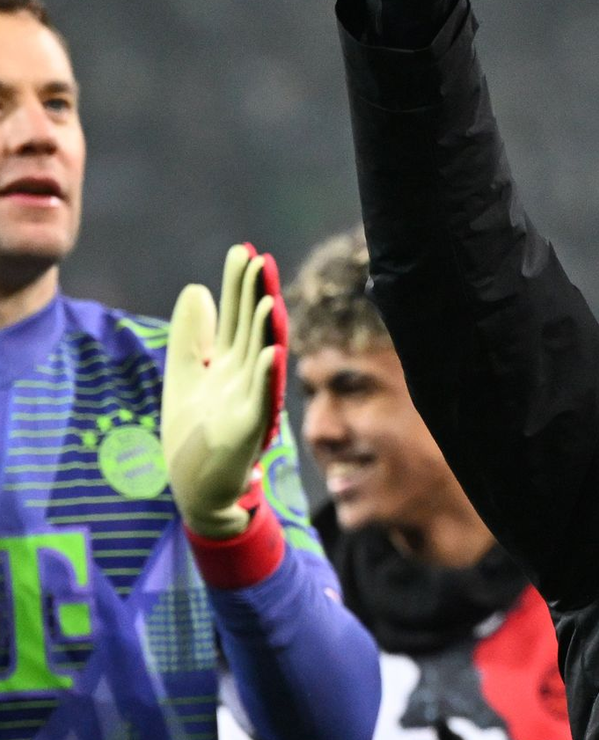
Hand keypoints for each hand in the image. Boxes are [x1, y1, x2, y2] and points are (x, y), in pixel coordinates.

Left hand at [162, 244, 287, 538]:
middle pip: (252, 328)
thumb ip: (191, 334)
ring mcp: (251, 401)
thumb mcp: (185, 374)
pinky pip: (262, 399)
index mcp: (230, 360)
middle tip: (261, 260)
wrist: (200, 489)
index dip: (239, 284)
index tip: (243, 250)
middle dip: (256, 296)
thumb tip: (198, 288)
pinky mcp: (250, 429)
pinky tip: (272, 353)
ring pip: (262, 358)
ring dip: (268, 330)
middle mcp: (246, 375)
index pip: (237, 314)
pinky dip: (267, 376)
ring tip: (270, 299)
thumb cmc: (195, 434)